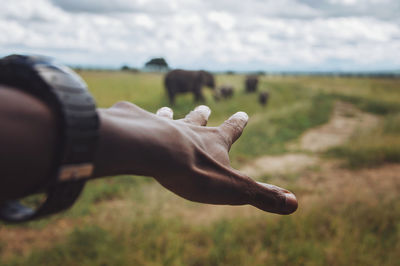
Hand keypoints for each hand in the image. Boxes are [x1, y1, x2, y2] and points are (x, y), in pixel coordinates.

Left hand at [94, 102, 297, 214]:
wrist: (154, 152)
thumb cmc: (195, 171)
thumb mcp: (234, 190)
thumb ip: (263, 196)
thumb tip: (295, 204)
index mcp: (213, 142)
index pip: (231, 130)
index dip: (238, 123)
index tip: (244, 113)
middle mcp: (189, 130)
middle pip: (198, 120)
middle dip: (202, 115)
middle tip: (204, 106)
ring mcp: (163, 126)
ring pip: (168, 119)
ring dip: (170, 115)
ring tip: (167, 109)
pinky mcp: (139, 127)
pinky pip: (137, 122)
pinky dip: (136, 119)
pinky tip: (129, 116)